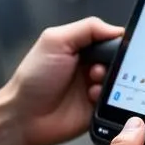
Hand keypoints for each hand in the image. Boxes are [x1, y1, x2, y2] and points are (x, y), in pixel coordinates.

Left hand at [6, 17, 124, 144]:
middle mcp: (89, 66)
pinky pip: (116, 102)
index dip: (117, 42)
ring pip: (120, 81)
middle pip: (119, 60)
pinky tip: (91, 96)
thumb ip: (86, 29)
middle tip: (99, 66)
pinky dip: (107, 97)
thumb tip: (116, 30)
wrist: (24, 116)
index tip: (118, 47)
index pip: (110, 38)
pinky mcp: (98, 108)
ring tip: (93, 81)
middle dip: (116, 63)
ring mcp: (94, 87)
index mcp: (81, 47)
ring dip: (110, 80)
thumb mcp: (55, 41)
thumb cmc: (33, 78)